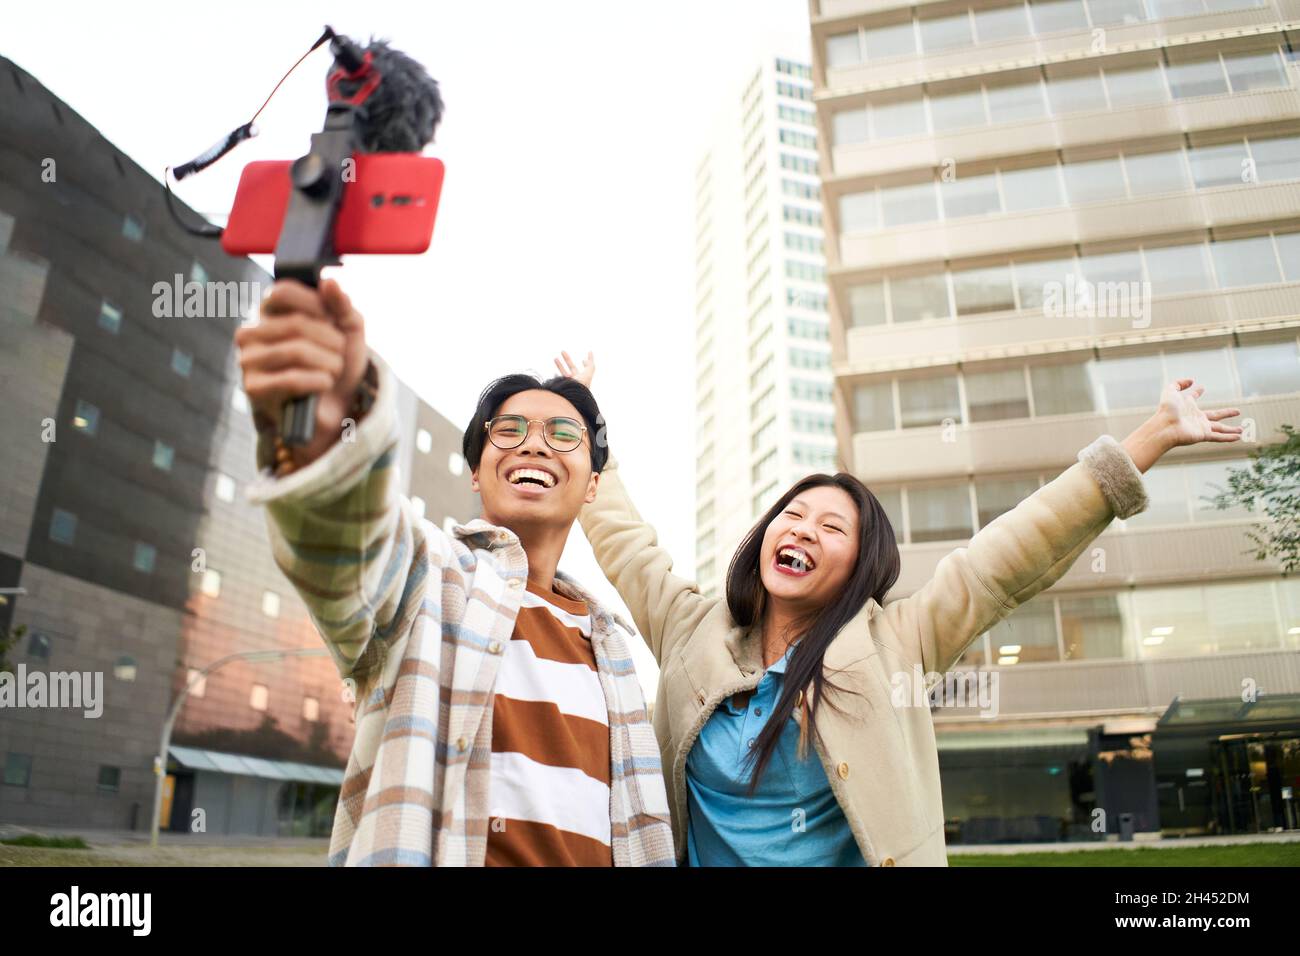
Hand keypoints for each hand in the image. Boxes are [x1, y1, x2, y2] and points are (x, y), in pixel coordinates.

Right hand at [235, 278, 369, 468]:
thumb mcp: (348, 329)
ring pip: (297, 351)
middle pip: (296, 323)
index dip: (315, 303)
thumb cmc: (337, 361)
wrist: (337, 406)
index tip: (333, 320)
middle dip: (330, 340)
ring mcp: (249, 360)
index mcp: (270, 313)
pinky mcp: (254, 388)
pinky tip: (324, 384)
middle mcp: (252, 333)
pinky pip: (292, 378)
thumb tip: (328, 282)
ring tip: (334, 369)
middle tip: (340, 353)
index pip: (282, 292)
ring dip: (329, 362)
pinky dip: (319, 381)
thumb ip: (341, 304)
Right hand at [554, 350, 594, 388]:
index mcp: (583, 378)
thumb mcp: (588, 372)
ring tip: (555, 358)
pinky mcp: (560, 387)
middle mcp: (575, 381)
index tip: (583, 360)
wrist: (570, 397)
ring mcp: (567, 384)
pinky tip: (554, 373)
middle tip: (562, 351)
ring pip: (563, 372)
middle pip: (571, 368)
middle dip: (567, 359)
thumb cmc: (580, 386)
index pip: (585, 369)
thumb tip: (588, 354)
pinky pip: (557, 382)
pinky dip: (556, 377)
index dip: (585, 363)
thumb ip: (590, 364)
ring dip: (559, 365)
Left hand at [1159, 378, 1242, 447]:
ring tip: (1242, 430)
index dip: (1196, 393)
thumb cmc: (1166, 409)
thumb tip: (1192, 381)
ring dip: (1231, 429)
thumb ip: (1179, 383)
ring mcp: (1200, 427)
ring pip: (1220, 428)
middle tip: (1237, 411)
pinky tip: (1238, 437)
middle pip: (1215, 415)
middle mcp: (1195, 417)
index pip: (1193, 399)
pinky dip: (1229, 437)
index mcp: (1186, 406)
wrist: (1165, 426)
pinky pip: (1219, 436)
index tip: (1201, 389)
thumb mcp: (1170, 391)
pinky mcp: (1203, 435)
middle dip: (1226, 413)